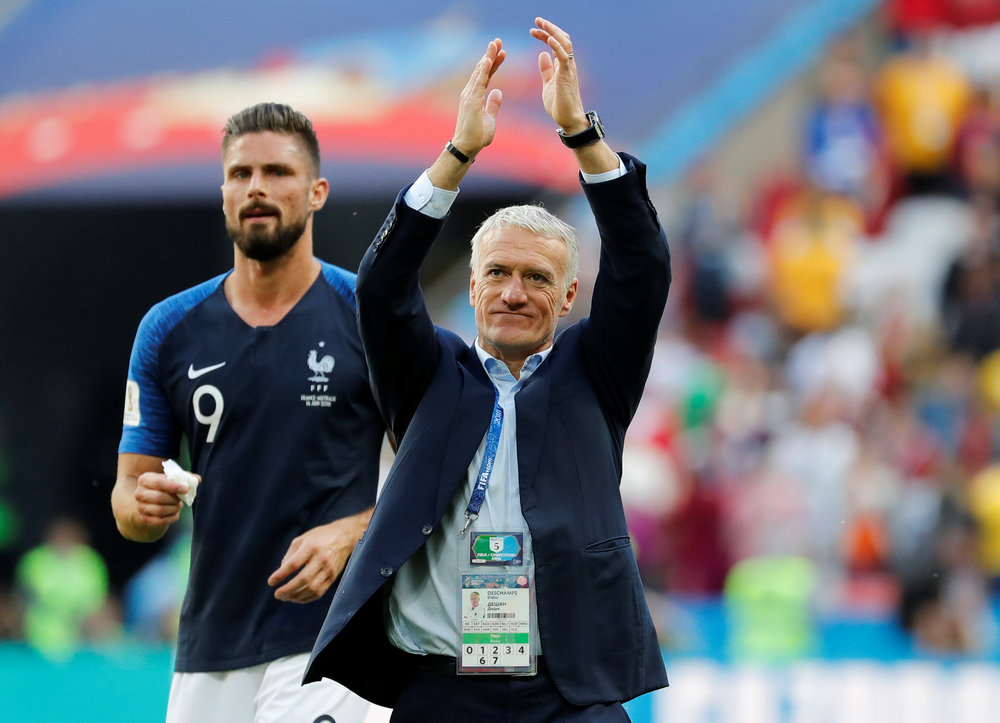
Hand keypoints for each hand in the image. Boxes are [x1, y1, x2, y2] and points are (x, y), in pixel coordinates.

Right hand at [133, 471, 193, 527]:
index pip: (158, 482)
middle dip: (174, 499)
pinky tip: (175, 513)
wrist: (151, 502)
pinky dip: (172, 517)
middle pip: (159, 497)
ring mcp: (140, 507)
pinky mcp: (145, 519)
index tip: (186, 489)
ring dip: (174, 508)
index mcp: (144, 479)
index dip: (173, 486)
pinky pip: (161, 521)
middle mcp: (139, 493)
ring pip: (160, 510)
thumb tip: (197, 479)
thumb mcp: (172, 479)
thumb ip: (185, 477)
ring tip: (178, 505)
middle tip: (181, 499)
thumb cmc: (165, 487)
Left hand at [267, 510, 370, 602]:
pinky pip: (319, 592)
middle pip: (303, 579)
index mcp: (311, 547)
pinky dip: (306, 598)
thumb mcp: (302, 539)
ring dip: (296, 596)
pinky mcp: (333, 577)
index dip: (280, 575)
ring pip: (311, 589)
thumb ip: (290, 555)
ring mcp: (329, 569)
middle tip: (277, 594)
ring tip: (285, 597)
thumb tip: (281, 573)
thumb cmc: (319, 537)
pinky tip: (297, 598)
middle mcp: (322, 558)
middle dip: (287, 590)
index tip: (271, 582)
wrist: (344, 537)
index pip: (293, 564)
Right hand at [450, 38, 505, 157]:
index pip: (486, 75)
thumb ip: (493, 104)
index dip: (494, 63)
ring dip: (488, 57)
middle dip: (490, 54)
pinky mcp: (471, 101)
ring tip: (495, 43)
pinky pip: (478, 82)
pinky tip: (488, 59)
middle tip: (498, 40)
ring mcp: (469, 95)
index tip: (503, 52)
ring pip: (480, 72)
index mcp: (475, 96)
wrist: (467, 147)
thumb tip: (498, 92)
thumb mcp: (490, 118)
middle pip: (482, 69)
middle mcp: (470, 92)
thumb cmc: (476, 136)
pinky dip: (483, 70)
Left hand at [530, 17, 587, 133]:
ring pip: (564, 43)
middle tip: (537, 20)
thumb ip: (546, 70)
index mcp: (562, 66)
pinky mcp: (567, 76)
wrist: (568, 121)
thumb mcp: (548, 84)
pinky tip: (548, 38)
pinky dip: (556, 45)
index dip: (544, 35)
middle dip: (549, 27)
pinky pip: (564, 56)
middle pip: (562, 39)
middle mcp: (568, 64)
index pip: (555, 43)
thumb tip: (541, 55)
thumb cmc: (559, 106)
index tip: (532, 30)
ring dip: (552, 32)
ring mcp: (569, 69)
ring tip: (542, 24)